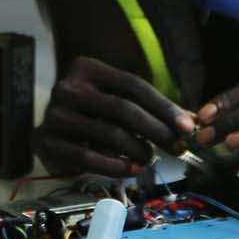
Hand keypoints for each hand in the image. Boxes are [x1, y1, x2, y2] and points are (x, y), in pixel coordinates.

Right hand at [35, 56, 193, 176]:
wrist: (50, 131)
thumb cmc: (92, 114)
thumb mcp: (119, 103)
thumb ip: (151, 109)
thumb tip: (192, 121)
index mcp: (86, 68)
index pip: (132, 84)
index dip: (162, 106)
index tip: (187, 126)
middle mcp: (67, 87)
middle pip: (122, 108)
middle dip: (156, 130)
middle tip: (178, 148)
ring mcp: (54, 114)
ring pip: (108, 133)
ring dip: (138, 150)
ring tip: (150, 159)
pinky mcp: (46, 141)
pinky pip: (86, 157)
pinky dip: (114, 166)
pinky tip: (131, 170)